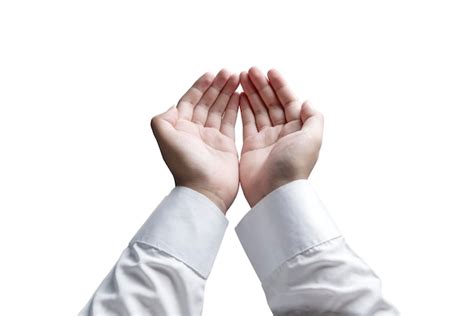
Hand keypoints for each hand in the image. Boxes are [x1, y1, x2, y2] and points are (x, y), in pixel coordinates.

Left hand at [151, 70, 239, 212]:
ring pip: (220, 109)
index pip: (190, 101)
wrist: (206, 190)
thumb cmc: (186, 166)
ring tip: (237, 78)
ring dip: (227, 93)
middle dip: (217, 86)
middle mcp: (196, 131)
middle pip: (207, 102)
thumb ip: (162, 120)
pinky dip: (235, 107)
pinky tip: (240, 95)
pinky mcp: (227, 144)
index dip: (200, 87)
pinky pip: (231, 121)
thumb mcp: (166, 139)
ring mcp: (212, 137)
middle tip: (229, 73)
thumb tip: (172, 106)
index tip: (211, 74)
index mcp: (181, 128)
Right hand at [239, 67, 323, 206]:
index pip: (289, 101)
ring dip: (252, 93)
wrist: (274, 191)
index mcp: (298, 129)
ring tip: (242, 77)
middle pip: (272, 103)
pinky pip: (247, 122)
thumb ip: (313, 118)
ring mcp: (266, 139)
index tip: (270, 71)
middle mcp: (283, 132)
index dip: (281, 86)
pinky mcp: (251, 146)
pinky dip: (244, 108)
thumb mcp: (312, 139)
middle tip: (250, 70)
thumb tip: (307, 102)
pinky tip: (239, 95)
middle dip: (262, 86)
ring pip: (259, 110)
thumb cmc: (294, 166)